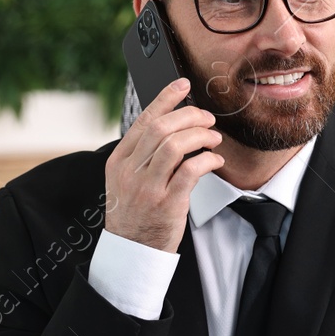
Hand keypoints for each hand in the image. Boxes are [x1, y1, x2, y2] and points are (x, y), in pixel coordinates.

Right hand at [104, 78, 223, 251]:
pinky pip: (191, 171)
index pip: (144, 120)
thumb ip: (142, 154)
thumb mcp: (126, 180)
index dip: (166, 98)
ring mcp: (148, 188)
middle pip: (161, 129)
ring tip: (213, 139)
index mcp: (119, 161)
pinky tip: (215, 160)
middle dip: (190, 116)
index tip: (183, 85)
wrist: (132, 250)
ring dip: (200, 136)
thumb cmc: (135, 213)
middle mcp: (131, 171)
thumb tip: (171, 124)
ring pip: (175, 146)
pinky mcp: (167, 204)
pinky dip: (207, 160)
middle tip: (208, 118)